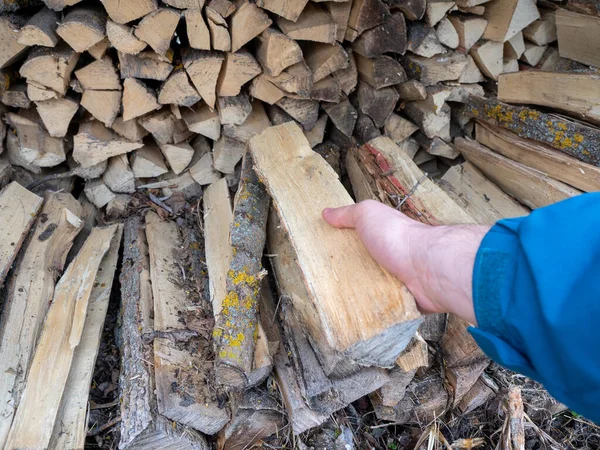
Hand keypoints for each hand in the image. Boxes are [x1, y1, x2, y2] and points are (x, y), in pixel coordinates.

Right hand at [323, 200, 488, 323]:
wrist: (427, 268)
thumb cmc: (397, 237)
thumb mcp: (367, 214)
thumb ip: (348, 213)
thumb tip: (326, 212)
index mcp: (384, 236)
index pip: (360, 241)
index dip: (343, 246)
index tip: (323, 255)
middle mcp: (392, 257)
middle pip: (364, 266)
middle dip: (347, 273)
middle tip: (324, 282)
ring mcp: (399, 280)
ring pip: (372, 288)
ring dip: (358, 294)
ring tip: (333, 301)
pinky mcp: (403, 301)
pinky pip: (383, 307)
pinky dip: (372, 310)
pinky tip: (354, 314)